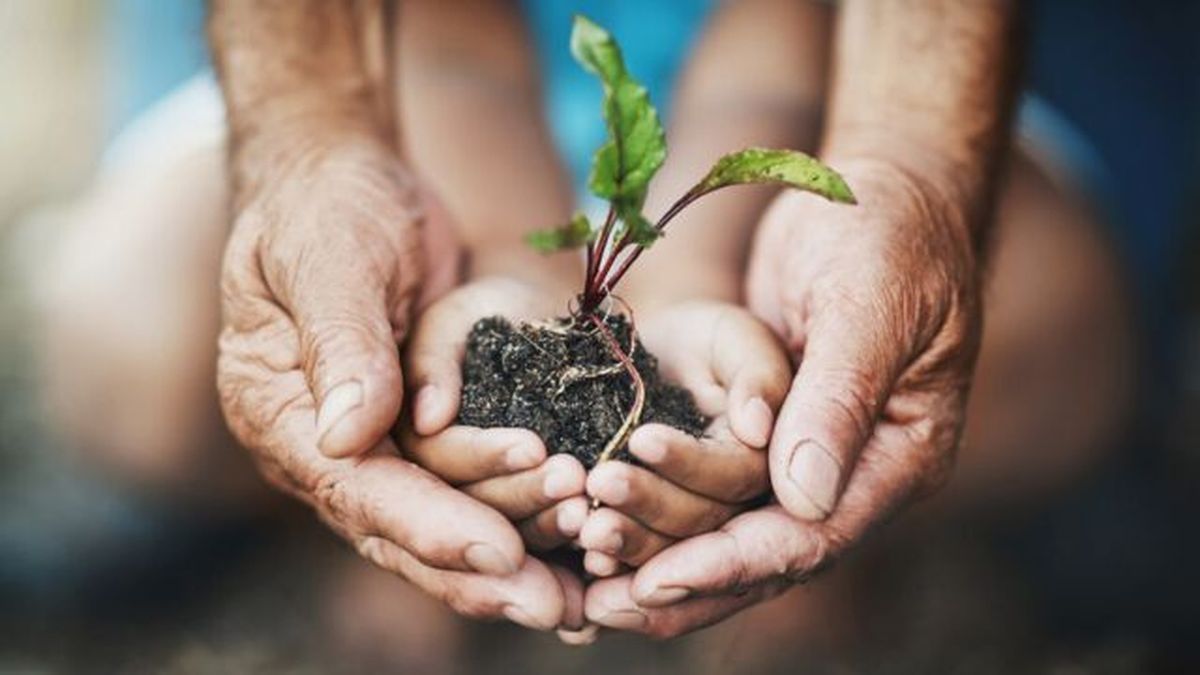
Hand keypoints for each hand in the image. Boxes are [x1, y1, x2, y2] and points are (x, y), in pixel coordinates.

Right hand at [217, 141, 579, 629]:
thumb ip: (341, 342)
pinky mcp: (419, 435)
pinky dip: (521, 522)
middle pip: (400, 530)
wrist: (345, 181)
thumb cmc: (327, 205)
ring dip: (513, 555)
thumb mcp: (329, 257)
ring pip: (442, 522)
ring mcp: (373, 446)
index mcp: (280, 413)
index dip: (428, 525)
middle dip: (479, 571)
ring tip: (584, 590)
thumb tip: (348, 437)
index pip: (356, 488)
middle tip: (557, 607)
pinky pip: (470, 491)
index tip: (498, 554)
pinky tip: (576, 555)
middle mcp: (322, 448)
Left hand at [584, 158, 981, 636]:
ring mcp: (810, 457)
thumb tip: (802, 499)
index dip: (734, 563)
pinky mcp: (767, 435)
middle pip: (766, 556)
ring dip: (660, 558)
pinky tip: (599, 535)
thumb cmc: (887, 234)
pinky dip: (660, 514)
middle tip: (599, 607)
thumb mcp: (869, 305)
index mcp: (900, 456)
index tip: (659, 581)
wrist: (876, 190)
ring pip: (732, 534)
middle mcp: (856, 474)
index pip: (813, 536)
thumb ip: (839, 398)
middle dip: (684, 581)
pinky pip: (711, 491)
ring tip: (585, 588)